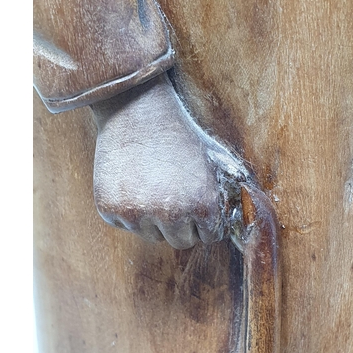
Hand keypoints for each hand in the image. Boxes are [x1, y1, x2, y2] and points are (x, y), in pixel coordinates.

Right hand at [91, 74, 246, 249]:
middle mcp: (172, 214)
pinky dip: (128, 211)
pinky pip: (125, 225)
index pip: (208, 237)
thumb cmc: (181, 136)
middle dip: (181, 225)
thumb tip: (243, 222)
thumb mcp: (216, 161)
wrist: (138, 110)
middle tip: (172, 195)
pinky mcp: (110, 210)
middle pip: (181, 242)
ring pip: (152, 236)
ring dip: (154, 220)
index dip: (202, 220)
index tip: (193, 202)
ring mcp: (138, 214)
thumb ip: (231, 193)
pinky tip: (132, 183)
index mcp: (203, 205)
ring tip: (152, 185)